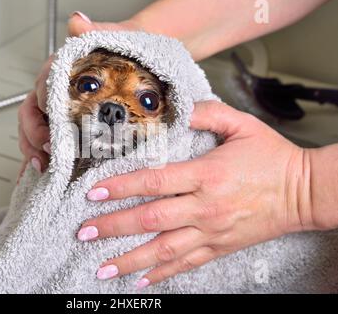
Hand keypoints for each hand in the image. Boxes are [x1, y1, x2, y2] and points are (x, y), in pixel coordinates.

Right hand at [17, 12, 138, 180]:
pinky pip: (51, 144)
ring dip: (35, 151)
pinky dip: (44, 159)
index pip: (42, 89)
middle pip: (32, 115)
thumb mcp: (117, 37)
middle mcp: (58, 92)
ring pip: (37, 132)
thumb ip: (97, 30)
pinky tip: (44, 174)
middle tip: (47, 154)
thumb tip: (77, 22)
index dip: (42, 108)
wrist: (148, 65)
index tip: (51, 126)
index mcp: (62, 71)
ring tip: (44, 168)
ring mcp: (62, 112)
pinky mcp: (72, 128)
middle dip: (34, 137)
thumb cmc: (129, 52)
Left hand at [78, 101, 311, 288]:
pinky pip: (186, 264)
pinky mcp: (219, 247)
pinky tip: (140, 280)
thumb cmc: (272, 157)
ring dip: (130, 260)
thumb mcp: (242, 124)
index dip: (121, 187)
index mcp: (206, 175)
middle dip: (113, 227)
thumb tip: (176, 109)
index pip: (154, 182)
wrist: (304, 192)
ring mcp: (211, 232)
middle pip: (150, 220)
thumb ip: (208, 114)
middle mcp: (204, 207)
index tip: (94, 193)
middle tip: (84, 232)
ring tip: (101, 267)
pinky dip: (161, 274)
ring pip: (163, 250)